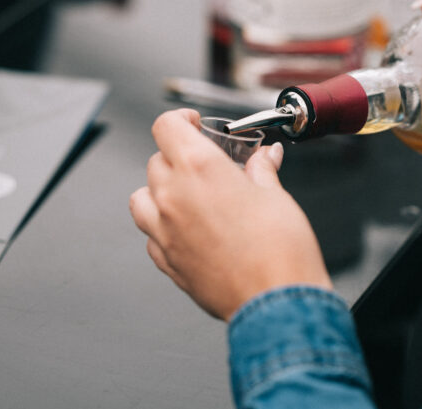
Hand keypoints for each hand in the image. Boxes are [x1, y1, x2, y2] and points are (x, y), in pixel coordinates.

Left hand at [130, 109, 332, 320]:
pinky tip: (190, 229)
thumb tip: (264, 158)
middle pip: (156, 160)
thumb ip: (261, 170)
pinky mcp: (166, 261)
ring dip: (160, 189)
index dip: (180, 119)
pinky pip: (151, 234)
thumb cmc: (279, 250)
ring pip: (141, 197)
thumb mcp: (275, 196)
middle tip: (207, 164)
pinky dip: (164, 226)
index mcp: (199, 168)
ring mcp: (164, 231)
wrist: (276, 302)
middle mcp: (173, 196)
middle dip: (179, 156)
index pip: (166, 126)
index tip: (193, 124)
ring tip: (189, 195)